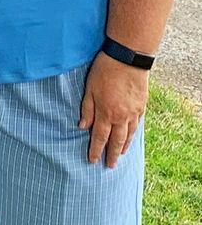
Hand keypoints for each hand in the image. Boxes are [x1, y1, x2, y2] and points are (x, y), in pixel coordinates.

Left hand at [79, 50, 148, 167]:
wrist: (128, 59)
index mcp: (106, 112)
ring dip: (124, 147)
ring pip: (129, 135)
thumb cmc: (104, 70)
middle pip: (116, 141)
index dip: (95, 149)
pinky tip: (131, 137)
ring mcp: (133, 112)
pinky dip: (133, 134)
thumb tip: (83, 126)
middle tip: (110, 166)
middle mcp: (121, 116)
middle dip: (112, 154)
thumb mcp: (89, 88)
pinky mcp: (142, 106)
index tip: (92, 160)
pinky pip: (137, 125)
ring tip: (120, 155)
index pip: (99, 136)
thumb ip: (87, 109)